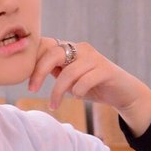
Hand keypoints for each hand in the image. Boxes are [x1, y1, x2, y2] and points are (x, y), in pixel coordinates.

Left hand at [27, 37, 150, 135]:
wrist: (123, 93)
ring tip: (54, 105)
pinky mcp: (106, 70)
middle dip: (39, 72)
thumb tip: (30, 71)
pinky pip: (85, 80)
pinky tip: (76, 97)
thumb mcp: (69, 78)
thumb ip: (55, 71)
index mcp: (70, 48)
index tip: (27, 80)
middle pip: (53, 53)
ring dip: (58, 91)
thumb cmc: (92, 86)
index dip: (33, 60)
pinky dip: (77, 91)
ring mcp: (94, 58)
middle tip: (32, 90)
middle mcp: (81, 49)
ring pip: (68, 72)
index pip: (46, 45)